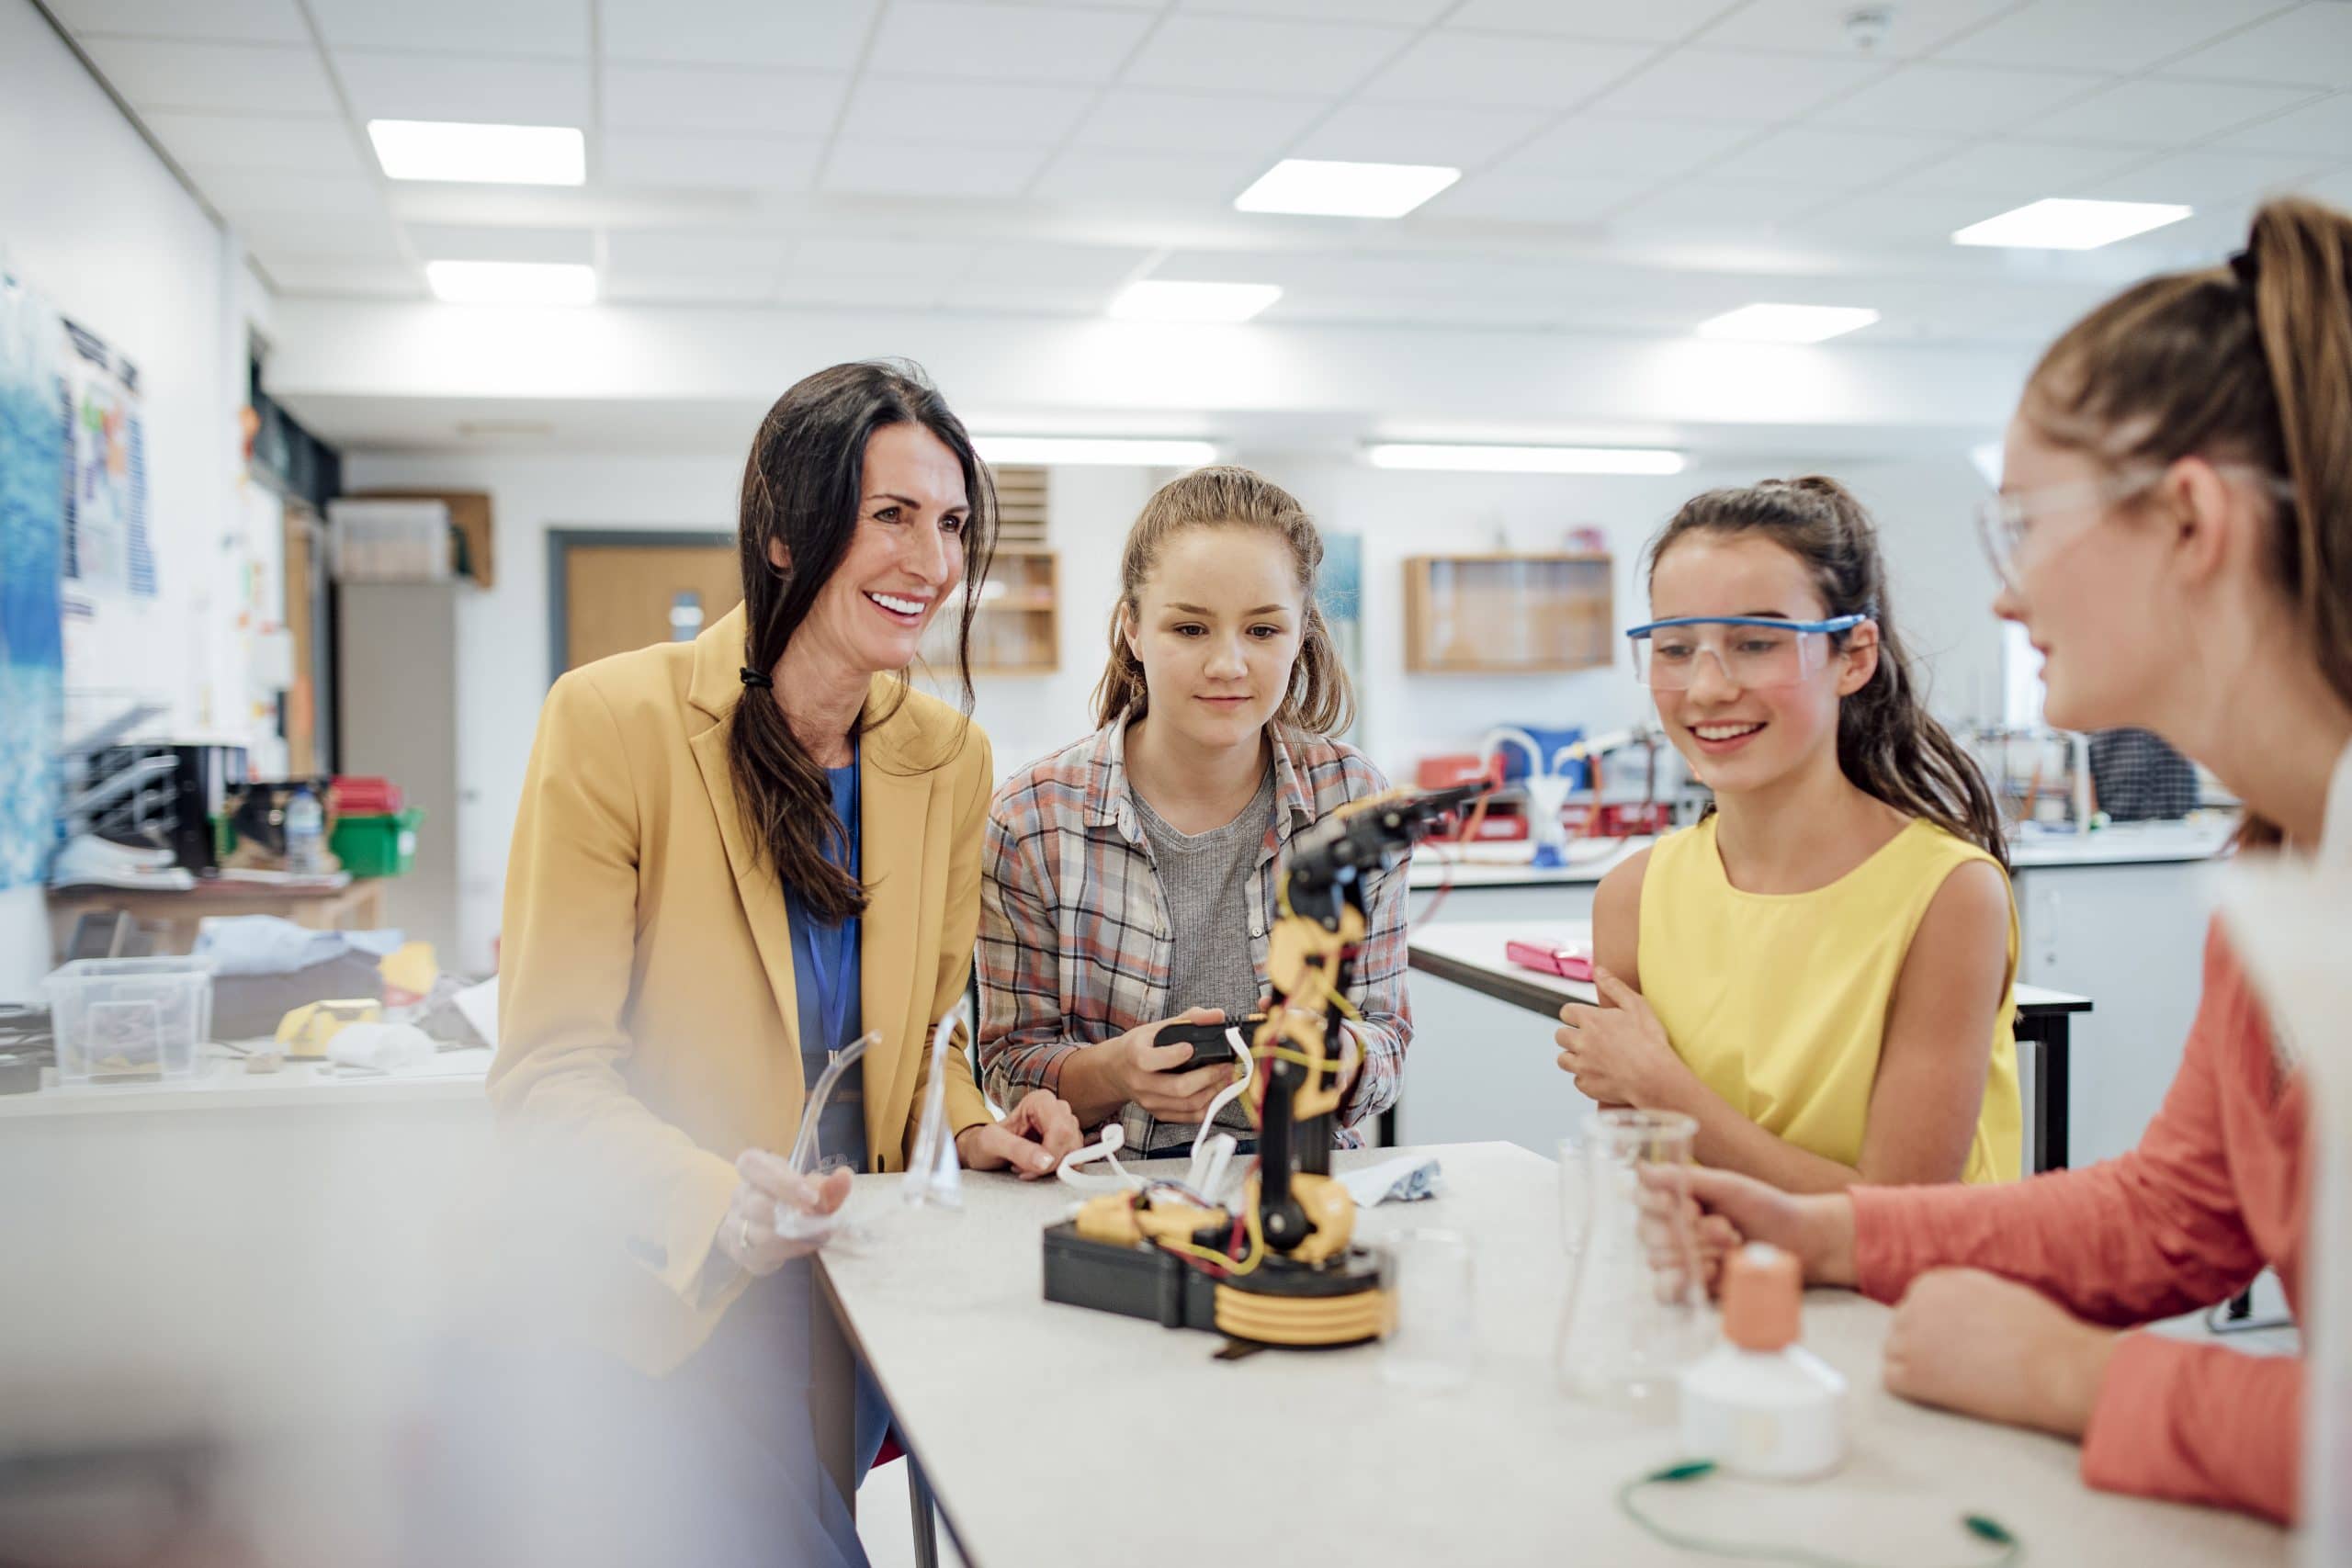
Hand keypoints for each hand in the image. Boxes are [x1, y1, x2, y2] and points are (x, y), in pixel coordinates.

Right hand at [719, 1149, 852, 1275]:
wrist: (766, 1227)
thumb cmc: (789, 1199)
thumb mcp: (810, 1187)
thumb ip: (827, 1185)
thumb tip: (844, 1177)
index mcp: (754, 1169)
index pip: (754, 1165)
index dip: (782, 1181)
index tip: (812, 1196)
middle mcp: (739, 1196)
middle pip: (757, 1204)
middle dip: (794, 1215)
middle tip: (823, 1220)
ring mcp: (735, 1225)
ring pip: (759, 1235)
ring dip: (794, 1237)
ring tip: (819, 1234)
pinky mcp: (740, 1252)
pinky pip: (762, 1255)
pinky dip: (789, 1252)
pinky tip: (805, 1245)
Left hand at [955, 1092, 1084, 1178]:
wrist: (982, 1150)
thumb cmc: (984, 1142)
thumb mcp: (992, 1143)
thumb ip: (1017, 1149)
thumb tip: (1045, 1161)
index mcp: (1040, 1101)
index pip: (1061, 1130)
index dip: (1051, 1154)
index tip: (1032, 1169)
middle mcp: (1056, 1109)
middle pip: (1071, 1141)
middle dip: (1051, 1163)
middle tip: (1025, 1169)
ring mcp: (1064, 1125)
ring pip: (1075, 1151)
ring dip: (1052, 1167)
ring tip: (1026, 1167)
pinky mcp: (1066, 1141)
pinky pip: (1073, 1159)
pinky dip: (1056, 1169)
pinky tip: (1036, 1168)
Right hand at [1087, 1007, 1240, 1123]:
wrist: (1116, 1071)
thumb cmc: (1139, 1046)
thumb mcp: (1156, 1027)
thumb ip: (1189, 1019)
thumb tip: (1218, 1015)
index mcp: (1136, 1057)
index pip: (1153, 1061)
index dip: (1175, 1055)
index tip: (1192, 1047)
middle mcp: (1141, 1083)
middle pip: (1179, 1088)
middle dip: (1209, 1077)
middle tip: (1226, 1065)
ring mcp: (1150, 1102)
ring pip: (1189, 1105)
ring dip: (1214, 1092)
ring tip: (1226, 1077)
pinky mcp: (1160, 1113)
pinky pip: (1190, 1116)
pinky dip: (1209, 1105)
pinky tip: (1217, 1090)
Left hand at [1555, 968, 1690, 1109]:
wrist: (1655, 1077)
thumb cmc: (1649, 1041)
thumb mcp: (1636, 1005)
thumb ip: (1613, 986)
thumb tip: (1598, 971)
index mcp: (1590, 1020)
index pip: (1566, 1012)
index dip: (1576, 1015)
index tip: (1586, 1020)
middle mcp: (1580, 1042)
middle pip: (1560, 1036)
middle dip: (1572, 1036)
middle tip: (1591, 1040)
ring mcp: (1582, 1065)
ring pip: (1563, 1059)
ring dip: (1574, 1057)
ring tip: (1594, 1058)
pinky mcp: (1587, 1086)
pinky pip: (1577, 1081)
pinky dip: (1586, 1078)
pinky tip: (1603, 1075)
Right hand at [1635, 1164, 1858, 1290]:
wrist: (1800, 1242)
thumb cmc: (1766, 1207)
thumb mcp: (1728, 1186)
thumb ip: (1685, 1179)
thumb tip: (1644, 1170)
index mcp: (1676, 1198)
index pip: (1641, 1198)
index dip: (1656, 1204)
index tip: (1690, 1207)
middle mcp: (1671, 1227)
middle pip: (1646, 1232)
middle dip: (1689, 1232)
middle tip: (1727, 1229)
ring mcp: (1680, 1257)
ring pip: (1657, 1259)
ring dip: (1696, 1253)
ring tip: (1731, 1246)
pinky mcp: (1692, 1285)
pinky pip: (1664, 1289)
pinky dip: (1682, 1281)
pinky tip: (1710, 1271)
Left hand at [1883, 1268, 2120, 1438]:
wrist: (2054, 1368)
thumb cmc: (2040, 1332)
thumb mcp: (1998, 1291)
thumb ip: (1965, 1294)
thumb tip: (1955, 1307)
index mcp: (1937, 1282)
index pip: (1917, 1300)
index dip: (1935, 1323)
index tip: (1954, 1340)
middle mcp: (1917, 1305)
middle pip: (1902, 1325)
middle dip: (1922, 1342)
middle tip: (1954, 1363)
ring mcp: (1911, 1340)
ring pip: (1893, 1351)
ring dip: (1913, 1365)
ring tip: (1951, 1379)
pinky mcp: (1913, 1376)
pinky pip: (1892, 1380)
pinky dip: (1910, 1389)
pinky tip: (1940, 1394)